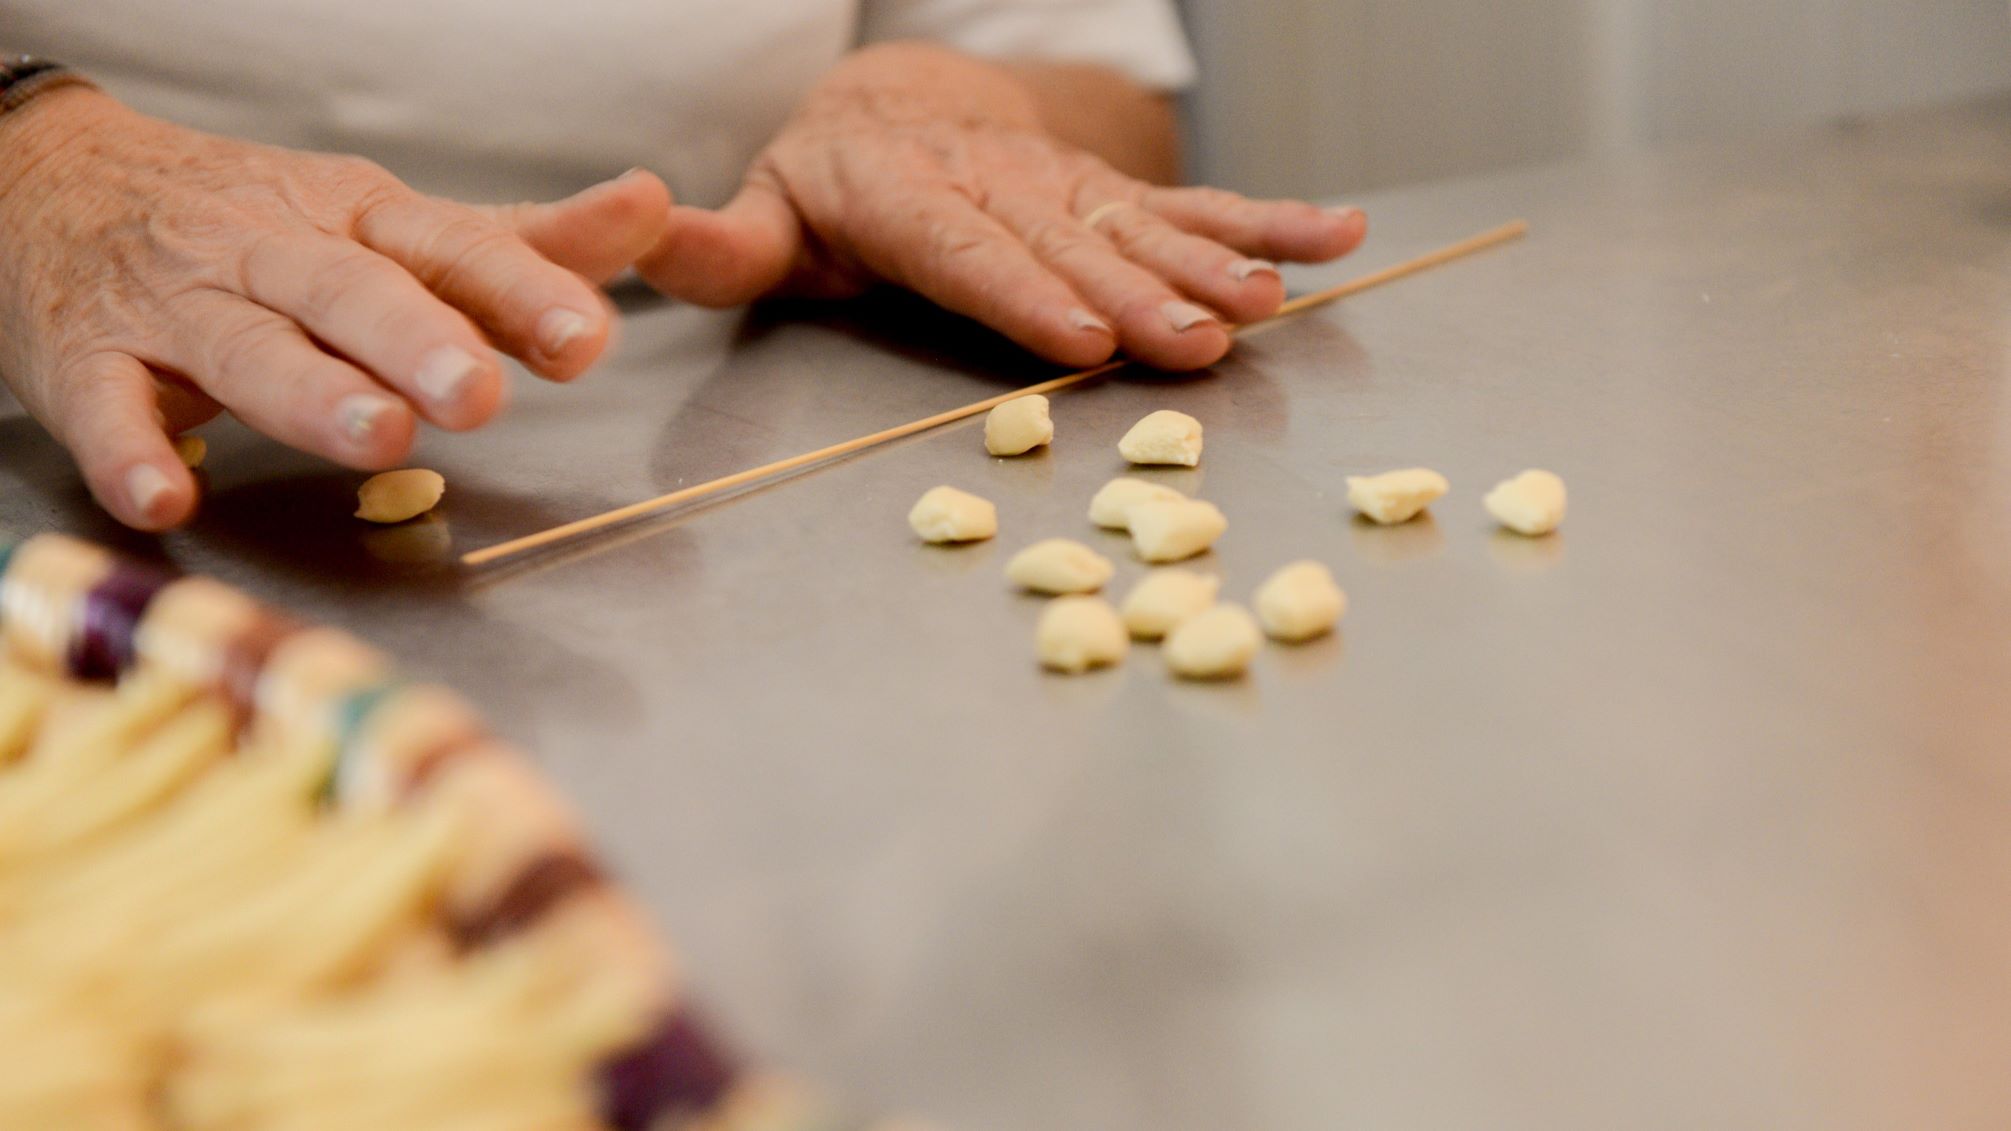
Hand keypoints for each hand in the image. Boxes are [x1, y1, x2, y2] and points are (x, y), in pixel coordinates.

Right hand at [0, 87, 671, 529]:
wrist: (51, 177)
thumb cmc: (255, 224)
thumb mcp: (388, 222)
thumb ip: (519, 243)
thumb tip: (653, 210)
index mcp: (358, 222)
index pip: (449, 249)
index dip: (520, 291)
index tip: (587, 337)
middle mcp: (274, 255)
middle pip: (350, 291)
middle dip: (420, 338)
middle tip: (482, 390)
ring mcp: (178, 306)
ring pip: (247, 345)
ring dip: (312, 391)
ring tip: (379, 432)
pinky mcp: (88, 357)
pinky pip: (106, 404)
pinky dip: (129, 449)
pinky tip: (166, 496)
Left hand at [638, 42, 1365, 371]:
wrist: (900, 107)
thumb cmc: (827, 189)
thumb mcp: (765, 219)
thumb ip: (717, 248)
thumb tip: (638, 239)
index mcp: (903, 195)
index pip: (964, 250)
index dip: (1023, 292)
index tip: (1078, 338)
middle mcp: (995, 183)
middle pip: (1069, 243)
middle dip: (1139, 294)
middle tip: (1201, 341)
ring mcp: (1064, 184)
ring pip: (1140, 222)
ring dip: (1212, 261)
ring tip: (1272, 300)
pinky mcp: (1112, 189)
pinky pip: (1193, 201)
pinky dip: (1267, 218)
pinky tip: (1334, 238)